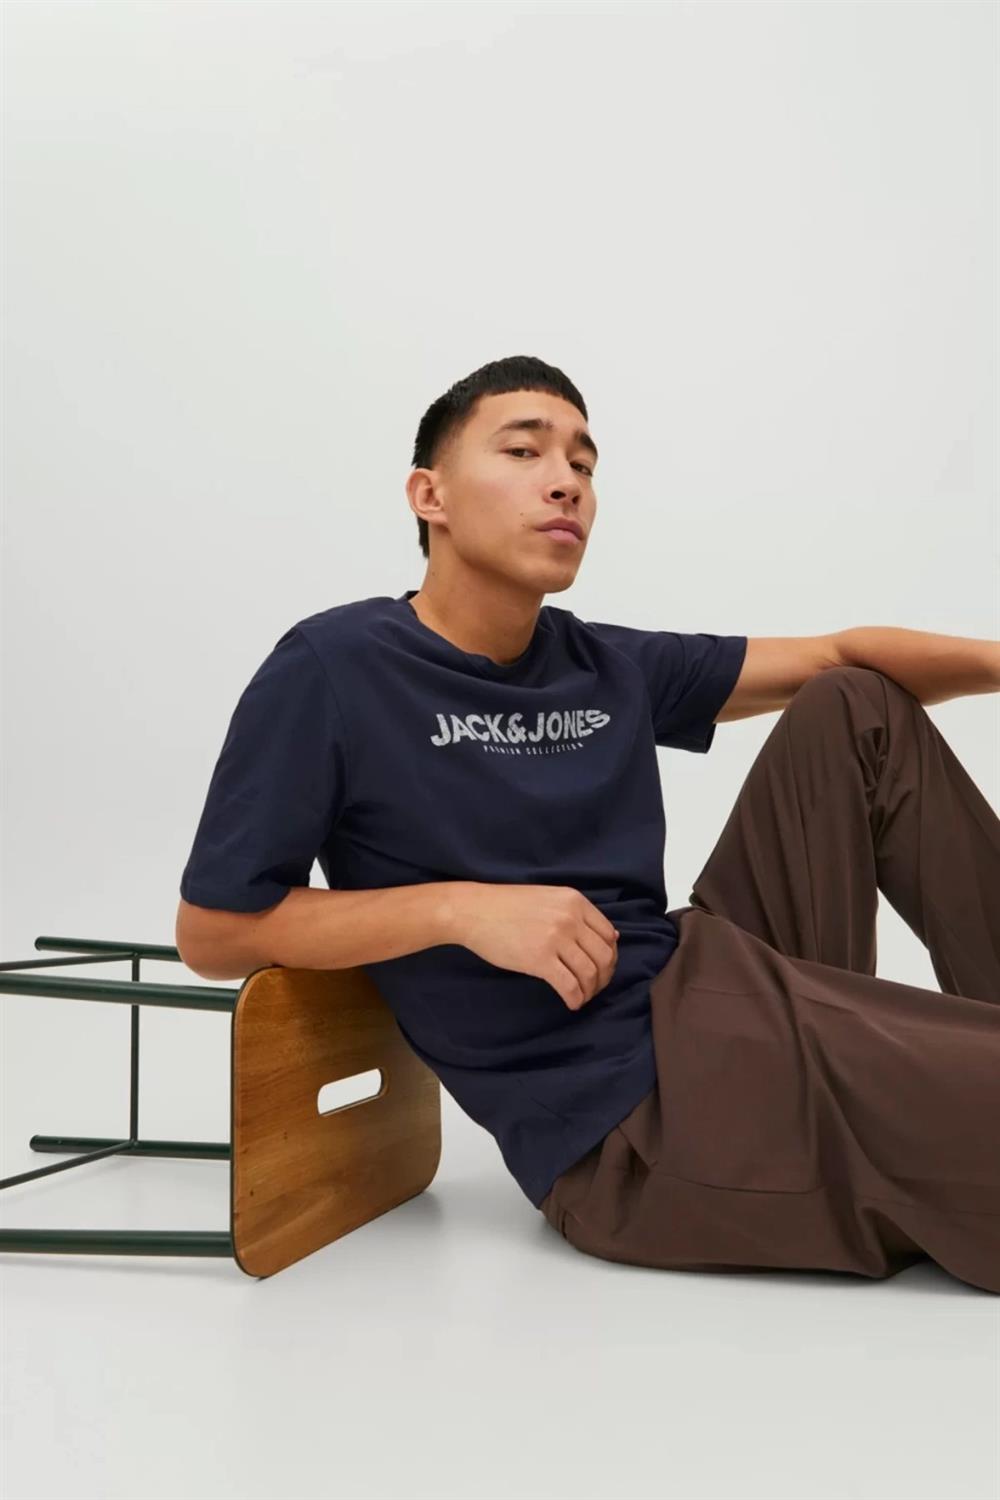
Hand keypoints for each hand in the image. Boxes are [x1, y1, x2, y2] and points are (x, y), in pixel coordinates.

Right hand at [445, 883, 620, 1010]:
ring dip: (590, 991)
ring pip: (590, 973)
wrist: (474, 911)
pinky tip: (571, 1003)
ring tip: (581, 997)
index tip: (601, 969)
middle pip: (604, 956)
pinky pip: (569, 985)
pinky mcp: (540, 959)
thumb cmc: (507, 906)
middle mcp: (570, 918)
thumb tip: (612, 938)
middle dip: (603, 977)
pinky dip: (575, 999)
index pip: (608, 935)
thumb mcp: (549, 899)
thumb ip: (577, 914)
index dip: (609, 957)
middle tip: (593, 987)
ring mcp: (556, 938)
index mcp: (575, 901)